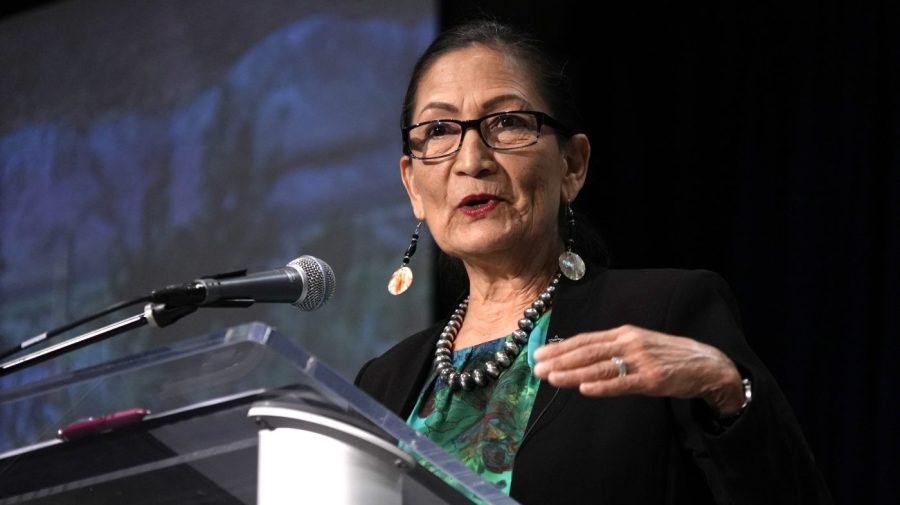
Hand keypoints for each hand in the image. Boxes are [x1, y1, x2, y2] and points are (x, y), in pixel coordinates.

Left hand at [533, 324, 745, 415]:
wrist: (707, 365)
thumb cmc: (669, 356)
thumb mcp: (639, 345)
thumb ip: (613, 349)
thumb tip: (582, 356)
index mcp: (624, 333)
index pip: (586, 340)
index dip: (561, 347)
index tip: (540, 354)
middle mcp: (630, 342)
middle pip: (588, 352)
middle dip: (560, 360)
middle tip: (537, 368)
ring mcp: (642, 360)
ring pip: (600, 367)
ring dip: (573, 373)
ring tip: (551, 378)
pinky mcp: (653, 379)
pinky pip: (623, 384)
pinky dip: (602, 386)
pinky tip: (584, 389)